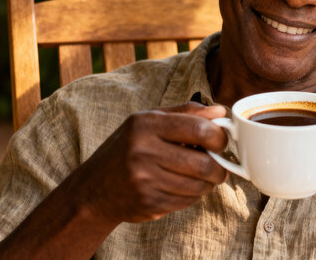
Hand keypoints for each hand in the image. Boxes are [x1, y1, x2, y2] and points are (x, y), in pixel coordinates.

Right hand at [70, 102, 227, 223]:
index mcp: (146, 125)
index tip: (221, 142)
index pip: (199, 129)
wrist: (94, 188)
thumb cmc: (127, 147)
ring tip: (204, 177)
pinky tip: (185, 187)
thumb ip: (186, 113)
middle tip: (220, 166)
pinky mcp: (149, 202)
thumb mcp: (150, 121)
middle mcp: (143, 151)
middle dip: (220, 167)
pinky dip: (194, 196)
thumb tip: (220, 112)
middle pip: (203, 163)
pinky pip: (187, 201)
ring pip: (198, 186)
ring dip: (209, 183)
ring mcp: (145, 180)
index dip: (219, 137)